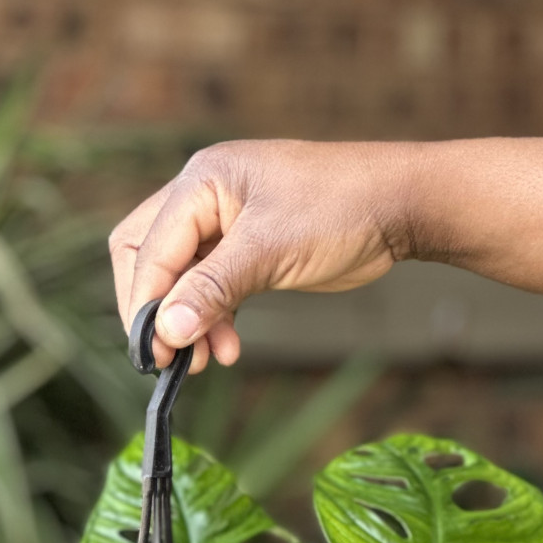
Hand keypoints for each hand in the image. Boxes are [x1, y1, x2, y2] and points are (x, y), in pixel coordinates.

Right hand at [109, 140, 423, 369]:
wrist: (396, 206)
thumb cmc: (338, 210)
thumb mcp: (268, 251)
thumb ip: (212, 290)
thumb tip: (166, 332)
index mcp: (201, 181)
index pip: (147, 246)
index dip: (145, 302)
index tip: (156, 352)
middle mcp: (205, 196)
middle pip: (149, 258)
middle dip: (157, 311)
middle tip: (171, 357)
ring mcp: (225, 222)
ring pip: (180, 278)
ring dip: (188, 322)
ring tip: (208, 361)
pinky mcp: (247, 249)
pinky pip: (210, 287)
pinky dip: (213, 318)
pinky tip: (228, 348)